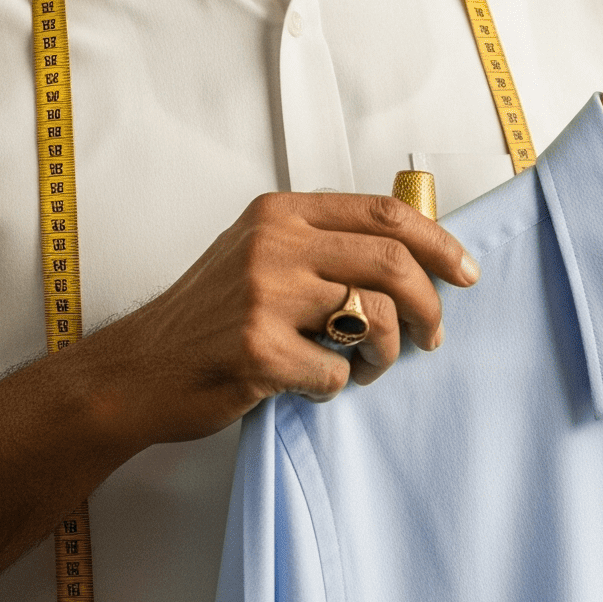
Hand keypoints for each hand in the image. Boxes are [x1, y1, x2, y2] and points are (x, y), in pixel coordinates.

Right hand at [84, 191, 481, 437]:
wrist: (137, 371)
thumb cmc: (206, 318)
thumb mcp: (256, 253)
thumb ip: (319, 243)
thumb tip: (409, 256)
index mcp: (280, 213)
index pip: (384, 213)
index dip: (439, 244)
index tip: (465, 273)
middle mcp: (273, 244)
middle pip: (392, 262)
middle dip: (428, 305)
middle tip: (432, 335)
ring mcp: (263, 297)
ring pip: (373, 317)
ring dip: (386, 352)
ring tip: (369, 366)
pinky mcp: (258, 351)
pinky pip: (335, 374)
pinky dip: (337, 388)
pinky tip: (312, 386)